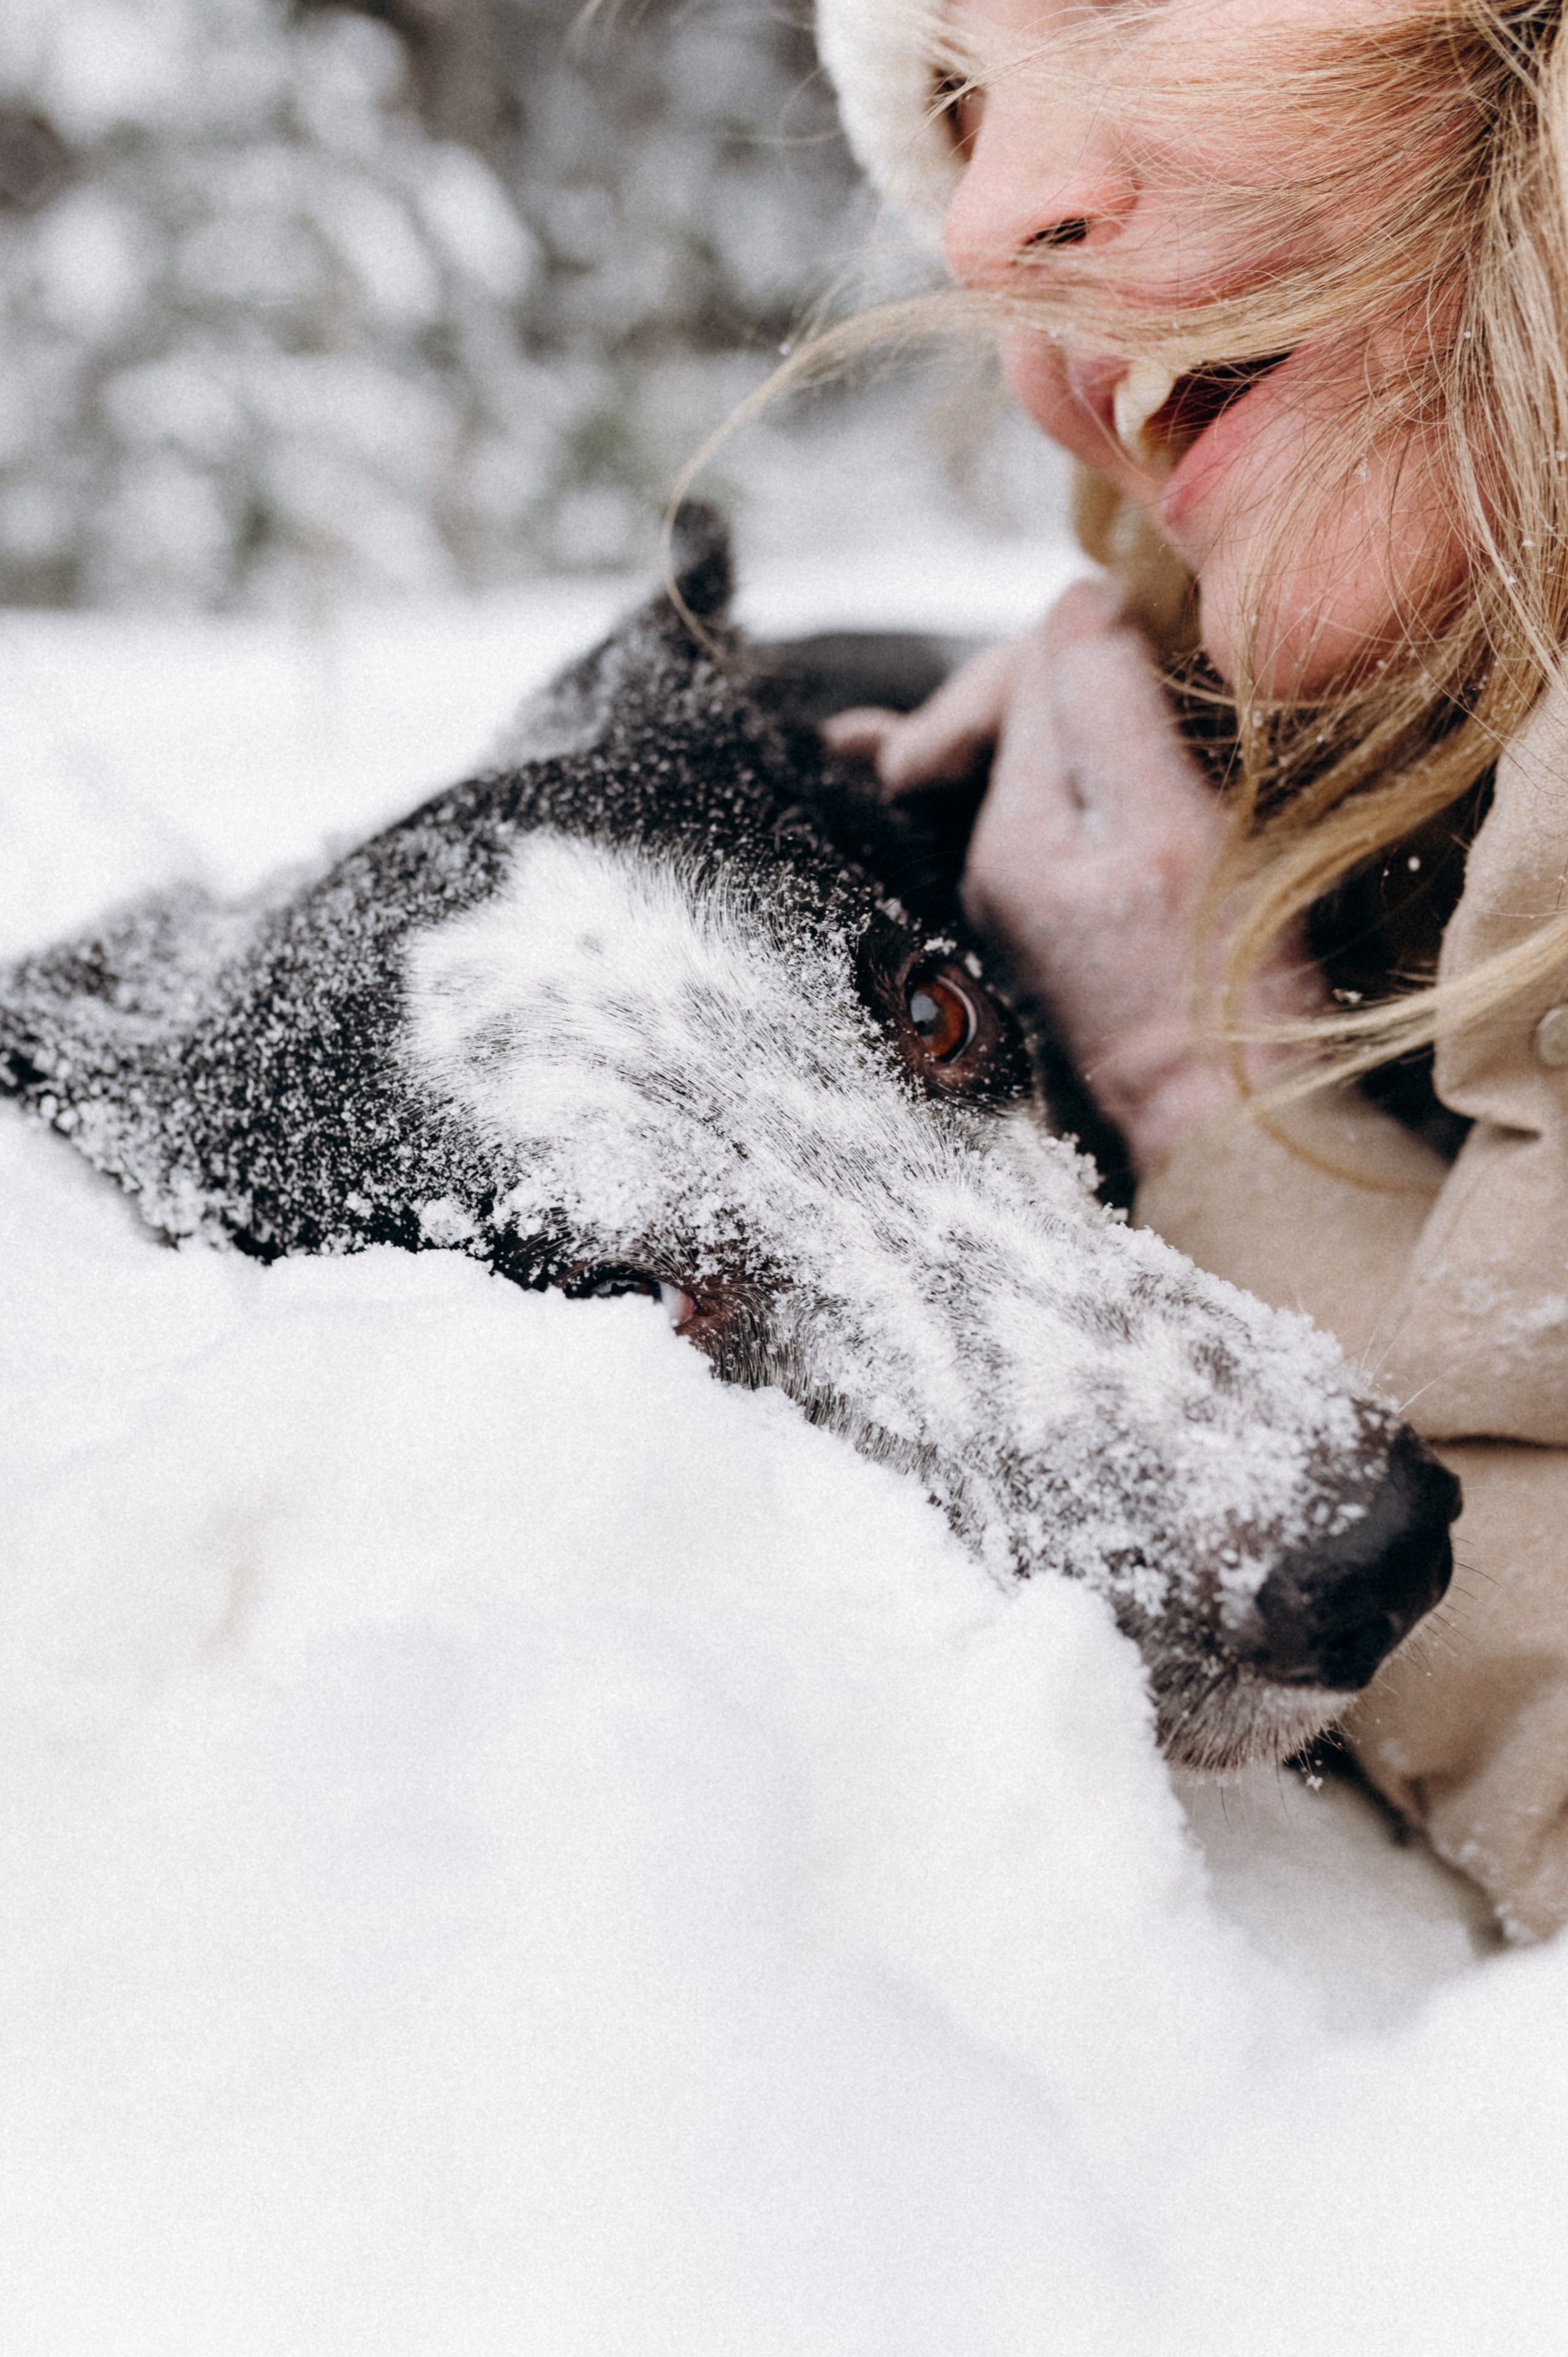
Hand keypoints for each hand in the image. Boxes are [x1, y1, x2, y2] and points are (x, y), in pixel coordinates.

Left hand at [823, 581, 1325, 1175]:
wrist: (1226, 1124)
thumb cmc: (1218, 984)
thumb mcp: (1171, 829)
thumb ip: (1110, 709)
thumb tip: (1075, 601)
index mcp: (1012, 835)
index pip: (1032, 676)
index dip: (1096, 626)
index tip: (1161, 611)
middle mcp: (993, 863)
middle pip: (1020, 713)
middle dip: (1065, 664)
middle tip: (1115, 623)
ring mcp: (1021, 896)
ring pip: (1035, 756)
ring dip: (1050, 707)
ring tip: (998, 678)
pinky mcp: (1057, 921)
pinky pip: (1037, 808)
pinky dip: (1024, 764)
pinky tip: (891, 755)